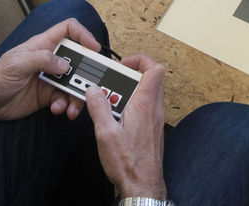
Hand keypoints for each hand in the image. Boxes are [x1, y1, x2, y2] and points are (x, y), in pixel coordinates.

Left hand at [0, 18, 105, 122]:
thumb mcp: (16, 64)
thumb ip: (41, 59)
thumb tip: (65, 64)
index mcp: (42, 45)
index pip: (68, 30)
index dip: (83, 35)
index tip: (94, 49)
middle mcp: (50, 60)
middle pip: (78, 59)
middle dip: (86, 73)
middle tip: (90, 85)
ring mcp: (51, 78)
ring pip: (75, 82)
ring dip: (77, 95)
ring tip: (72, 107)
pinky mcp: (49, 95)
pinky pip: (66, 99)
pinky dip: (67, 106)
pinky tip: (58, 110)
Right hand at [86, 54, 167, 199]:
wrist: (143, 187)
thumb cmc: (128, 164)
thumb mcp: (106, 134)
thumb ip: (99, 108)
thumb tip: (93, 90)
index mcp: (145, 105)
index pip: (155, 70)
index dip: (140, 61)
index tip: (123, 65)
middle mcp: (154, 110)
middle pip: (149, 80)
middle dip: (129, 77)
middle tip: (110, 85)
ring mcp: (154, 120)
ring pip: (146, 95)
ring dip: (128, 94)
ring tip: (109, 104)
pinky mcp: (151, 130)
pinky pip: (143, 109)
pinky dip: (130, 107)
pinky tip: (115, 120)